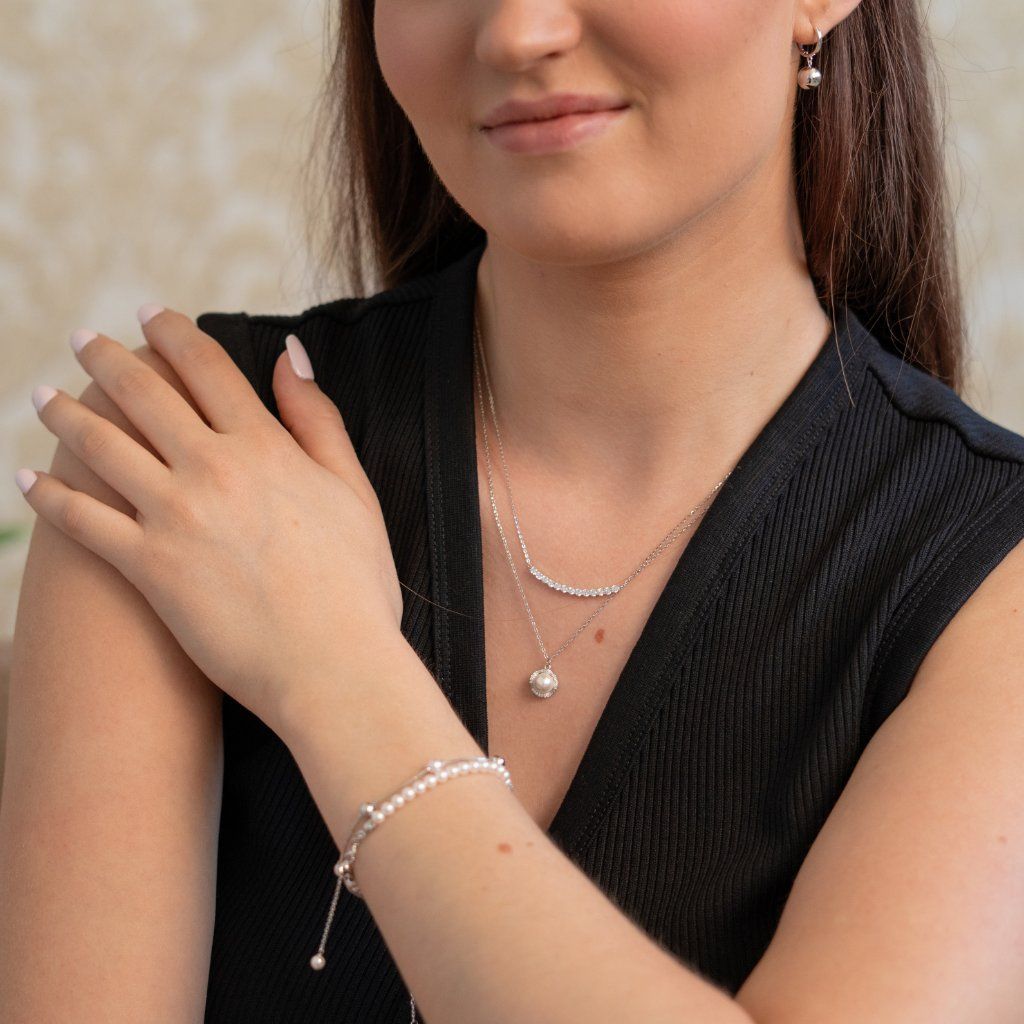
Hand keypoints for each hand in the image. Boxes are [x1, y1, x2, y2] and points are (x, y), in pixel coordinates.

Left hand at [15, 304, 407, 735]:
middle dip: (105, 359)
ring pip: (101, 447)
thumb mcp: (354, 489)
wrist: (335, 666)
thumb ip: (318, 419)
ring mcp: (175, 517)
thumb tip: (289, 354)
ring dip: (64, 415)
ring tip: (43, 397)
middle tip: (81, 339)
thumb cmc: (355, 585)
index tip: (151, 314)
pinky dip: (48, 496)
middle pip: (143, 394)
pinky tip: (25, 478)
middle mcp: (212, 468)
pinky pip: (82, 521)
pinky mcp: (148, 568)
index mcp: (265, 446)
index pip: (207, 368)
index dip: (173, 333)